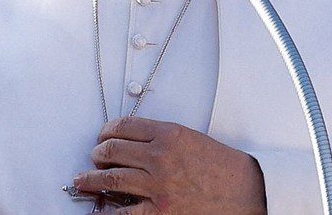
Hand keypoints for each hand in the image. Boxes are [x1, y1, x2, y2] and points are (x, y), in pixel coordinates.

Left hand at [74, 118, 265, 213]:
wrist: (247, 191)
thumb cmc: (224, 168)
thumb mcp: (193, 141)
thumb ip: (164, 140)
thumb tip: (135, 145)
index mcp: (170, 135)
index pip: (125, 126)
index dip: (107, 130)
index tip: (104, 136)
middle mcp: (160, 158)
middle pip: (112, 150)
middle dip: (98, 153)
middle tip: (94, 157)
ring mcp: (157, 187)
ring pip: (110, 179)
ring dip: (91, 179)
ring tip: (83, 181)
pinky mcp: (158, 212)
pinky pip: (121, 212)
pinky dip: (105, 210)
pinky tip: (99, 208)